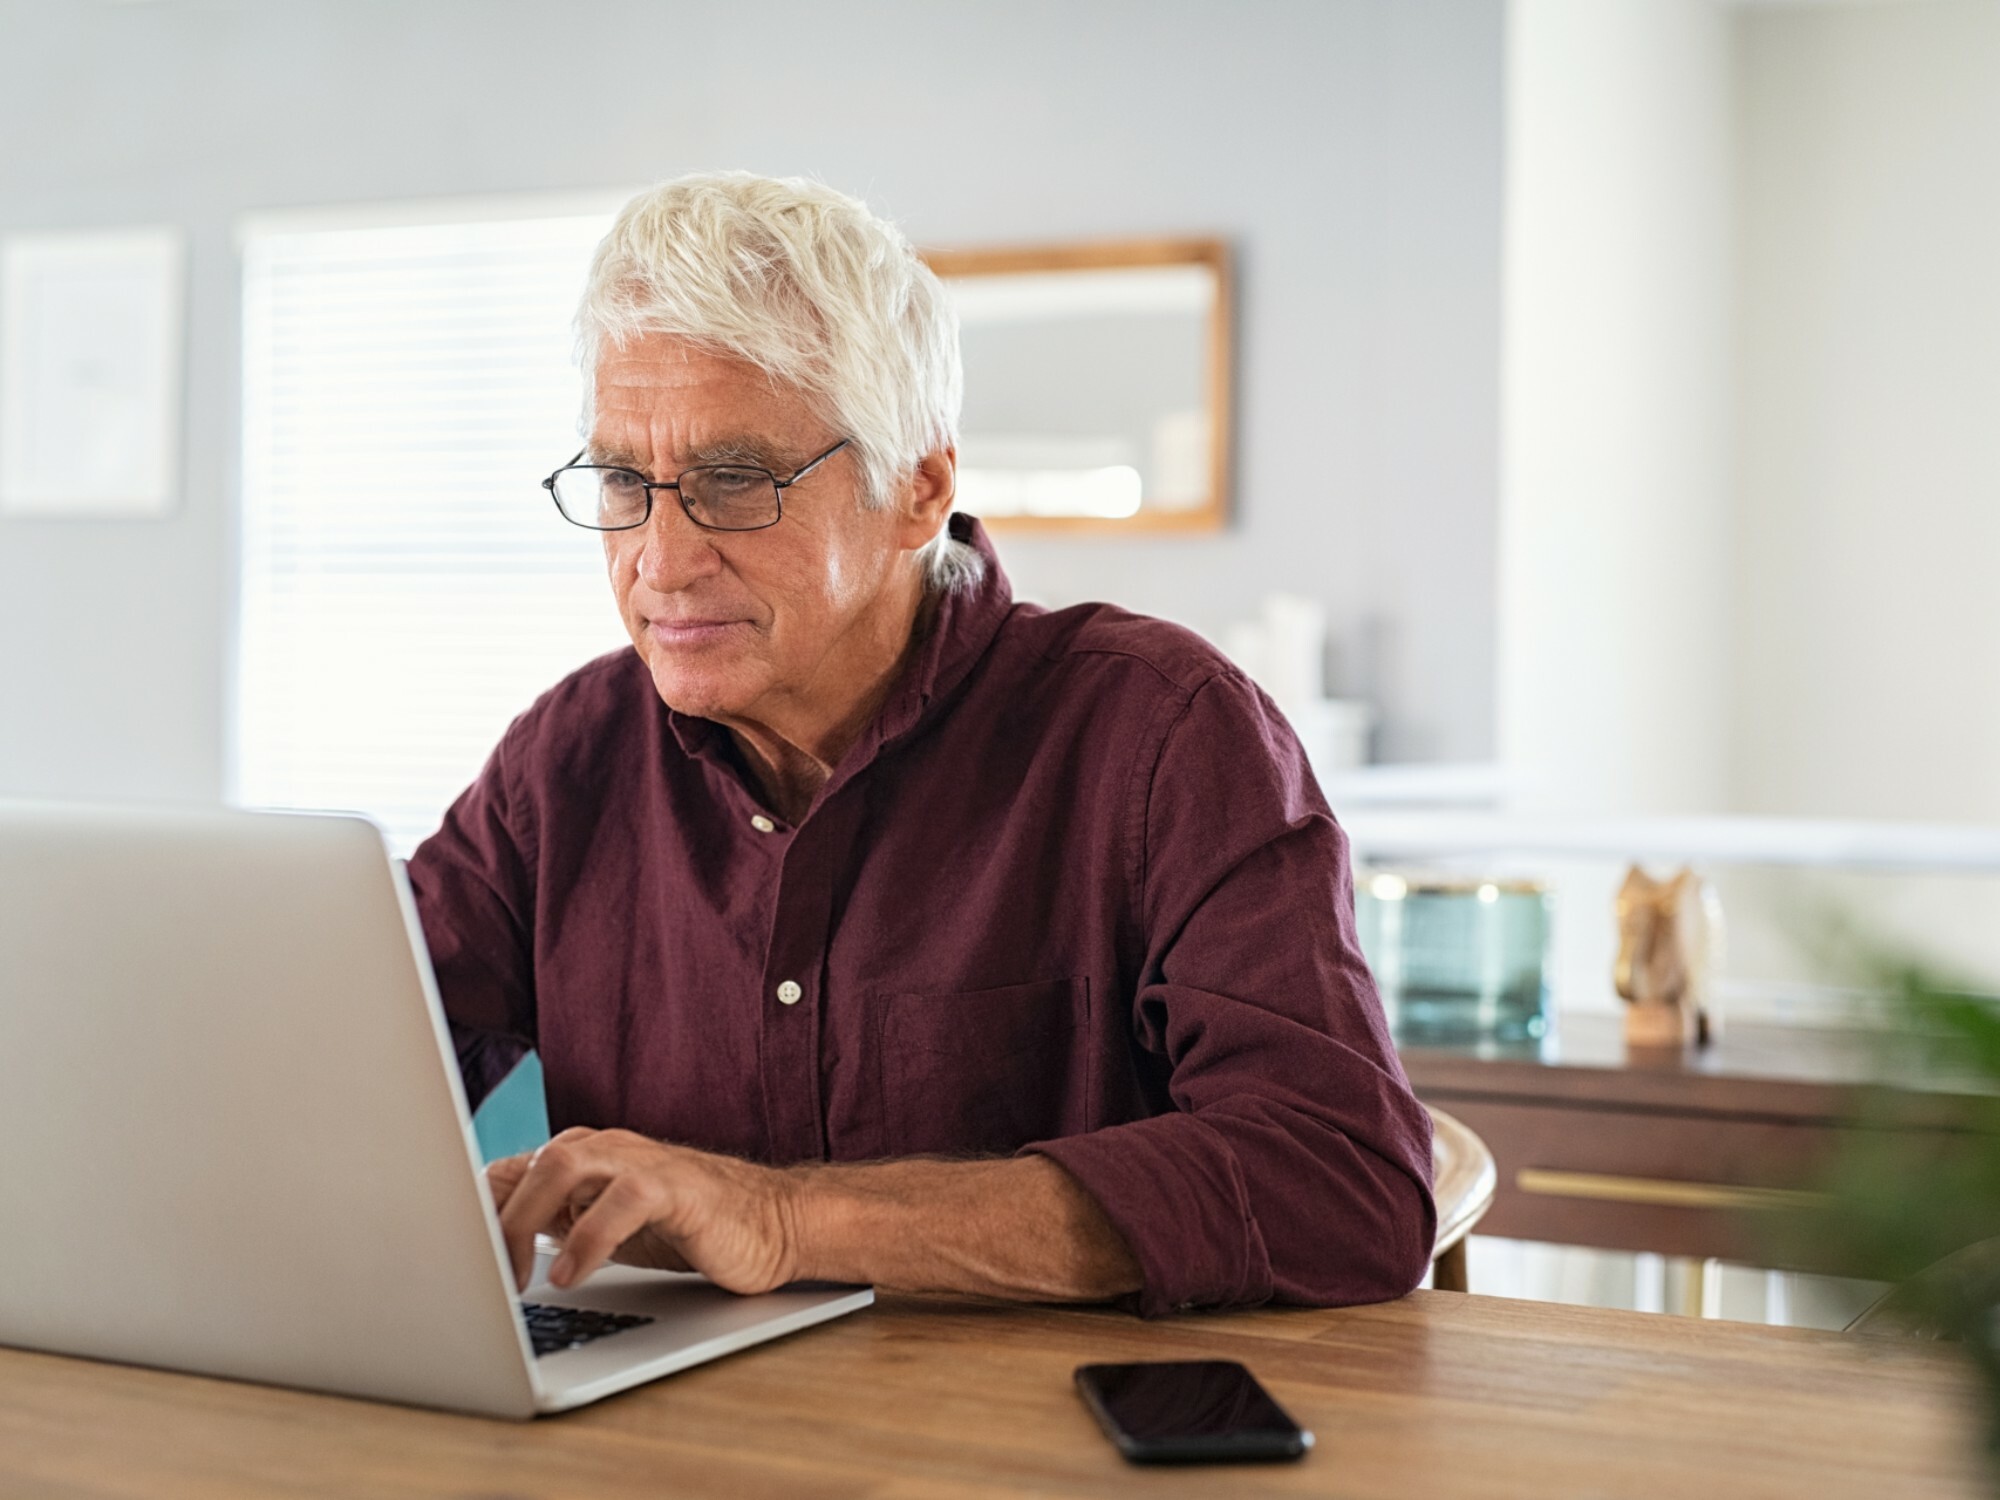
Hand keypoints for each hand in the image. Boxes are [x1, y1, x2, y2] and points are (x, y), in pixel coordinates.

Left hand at [484, 1128, 801, 1295]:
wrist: (769, 1224)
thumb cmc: (684, 1226)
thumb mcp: (602, 1227)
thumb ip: (551, 1220)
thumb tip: (481, 1241)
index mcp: (582, 1159)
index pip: (507, 1171)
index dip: (469, 1215)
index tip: (447, 1264)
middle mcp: (606, 1150)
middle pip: (527, 1164)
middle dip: (492, 1220)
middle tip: (477, 1277)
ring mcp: (642, 1163)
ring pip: (564, 1165)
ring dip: (526, 1220)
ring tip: (515, 1276)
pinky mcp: (677, 1187)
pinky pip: (622, 1200)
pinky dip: (587, 1239)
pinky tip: (569, 1274)